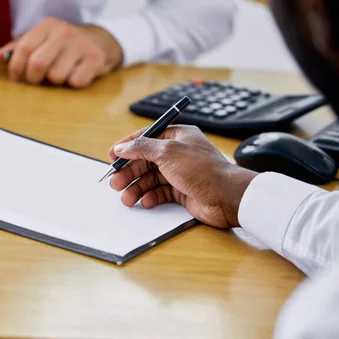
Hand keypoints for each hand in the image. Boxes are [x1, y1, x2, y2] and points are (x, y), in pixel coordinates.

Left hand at [0, 17, 122, 87]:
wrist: (99, 42)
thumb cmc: (62, 46)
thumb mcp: (41, 41)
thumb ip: (17, 49)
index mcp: (47, 26)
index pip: (23, 49)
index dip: (15, 68)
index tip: (16, 79)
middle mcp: (63, 33)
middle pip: (37, 65)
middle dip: (34, 79)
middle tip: (38, 81)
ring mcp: (80, 45)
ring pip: (56, 76)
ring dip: (56, 82)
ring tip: (61, 74)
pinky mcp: (95, 60)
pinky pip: (75, 82)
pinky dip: (73, 84)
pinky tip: (76, 75)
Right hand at [108, 125, 257, 227]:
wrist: (226, 197)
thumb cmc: (203, 170)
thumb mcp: (167, 152)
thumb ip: (142, 148)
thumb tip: (123, 147)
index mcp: (177, 137)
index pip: (146, 137)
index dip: (128, 146)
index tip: (112, 156)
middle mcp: (178, 153)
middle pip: (146, 160)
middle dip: (130, 172)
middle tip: (116, 182)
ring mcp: (180, 173)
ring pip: (151, 178)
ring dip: (137, 188)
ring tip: (127, 198)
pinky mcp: (182, 191)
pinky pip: (160, 192)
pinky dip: (150, 197)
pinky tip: (145, 202)